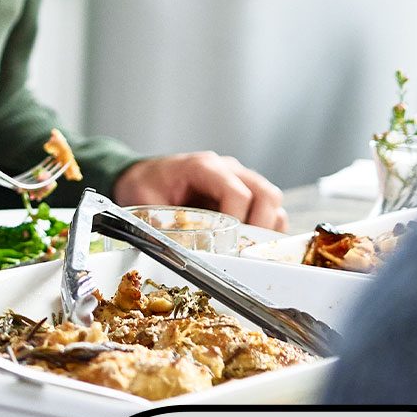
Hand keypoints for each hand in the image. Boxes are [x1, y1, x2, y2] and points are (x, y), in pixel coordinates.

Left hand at [116, 152, 287, 231]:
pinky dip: (266, 227)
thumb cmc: (147, 182)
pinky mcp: (245, 191)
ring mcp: (239, 178)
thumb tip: (171, 250)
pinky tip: (249, 242)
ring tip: (248, 247)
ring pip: (272, 200)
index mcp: (203, 167)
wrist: (145, 173)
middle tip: (245, 248)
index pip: (237, 192)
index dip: (238, 220)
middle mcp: (228, 169)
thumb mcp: (144, 200)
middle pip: (266, 193)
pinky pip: (268, 208)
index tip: (229, 241)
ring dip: (267, 227)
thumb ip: (158, 222)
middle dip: (261, 225)